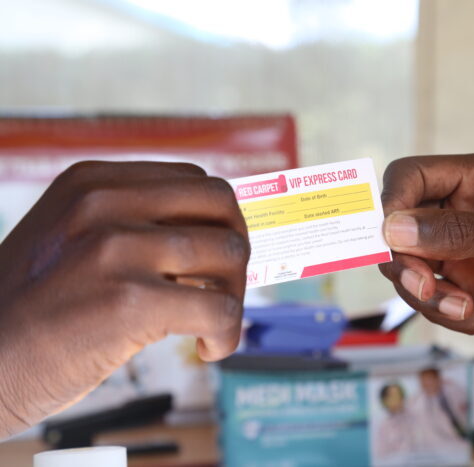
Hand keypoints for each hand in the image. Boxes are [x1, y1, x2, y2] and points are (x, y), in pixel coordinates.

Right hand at [0, 162, 248, 437]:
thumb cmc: (32, 310)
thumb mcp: (71, 239)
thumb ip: (133, 227)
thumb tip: (216, 239)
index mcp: (94, 182)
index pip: (195, 181)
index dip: (219, 221)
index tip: (217, 258)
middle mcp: (104, 203)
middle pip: (222, 206)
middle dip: (237, 249)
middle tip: (225, 288)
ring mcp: (115, 247)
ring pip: (230, 254)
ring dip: (236, 295)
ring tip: (213, 325)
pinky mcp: (128, 300)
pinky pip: (219, 308)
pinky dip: (227, 333)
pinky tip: (208, 348)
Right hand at [380, 155, 473, 355]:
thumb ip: (454, 232)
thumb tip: (392, 228)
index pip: (409, 179)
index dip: (390, 204)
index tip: (388, 240)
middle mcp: (462, 214)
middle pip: (399, 233)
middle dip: (408, 266)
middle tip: (427, 287)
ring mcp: (464, 254)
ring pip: (413, 274)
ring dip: (436, 299)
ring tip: (471, 310)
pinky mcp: (470, 289)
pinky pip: (438, 304)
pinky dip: (461, 317)